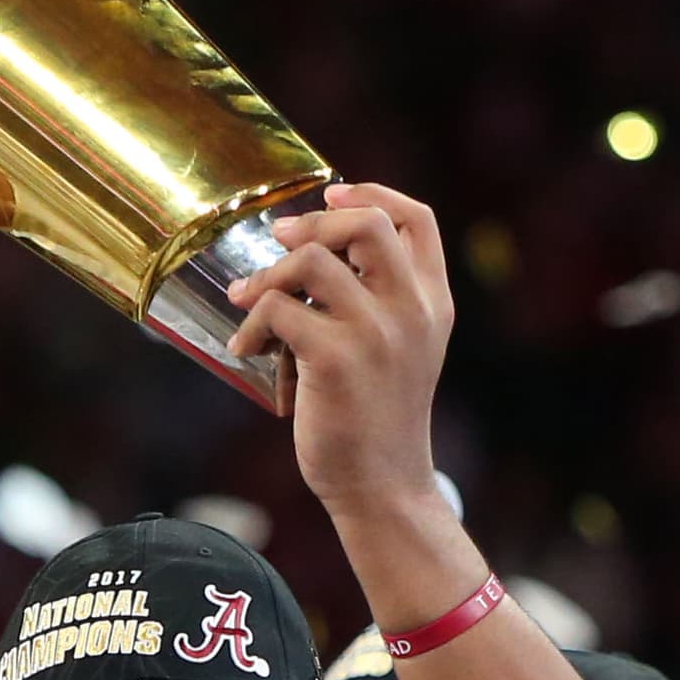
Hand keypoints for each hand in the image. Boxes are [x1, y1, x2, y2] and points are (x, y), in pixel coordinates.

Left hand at [226, 181, 455, 514]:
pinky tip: (246, 348)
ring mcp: (377, 333)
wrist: (384, 486)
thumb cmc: (378, 418)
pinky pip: (280, 310)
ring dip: (269, 276)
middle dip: (314, 223)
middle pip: (366, 223)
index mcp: (433, 302)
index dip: (371, 193)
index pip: (418, 218)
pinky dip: (252, 324)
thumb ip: (382, 301)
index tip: (332, 194)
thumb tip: (316, 253)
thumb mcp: (403, 350)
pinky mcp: (337, 360)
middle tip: (280, 241)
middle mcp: (413, 310)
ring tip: (246, 300)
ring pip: (313, 262)